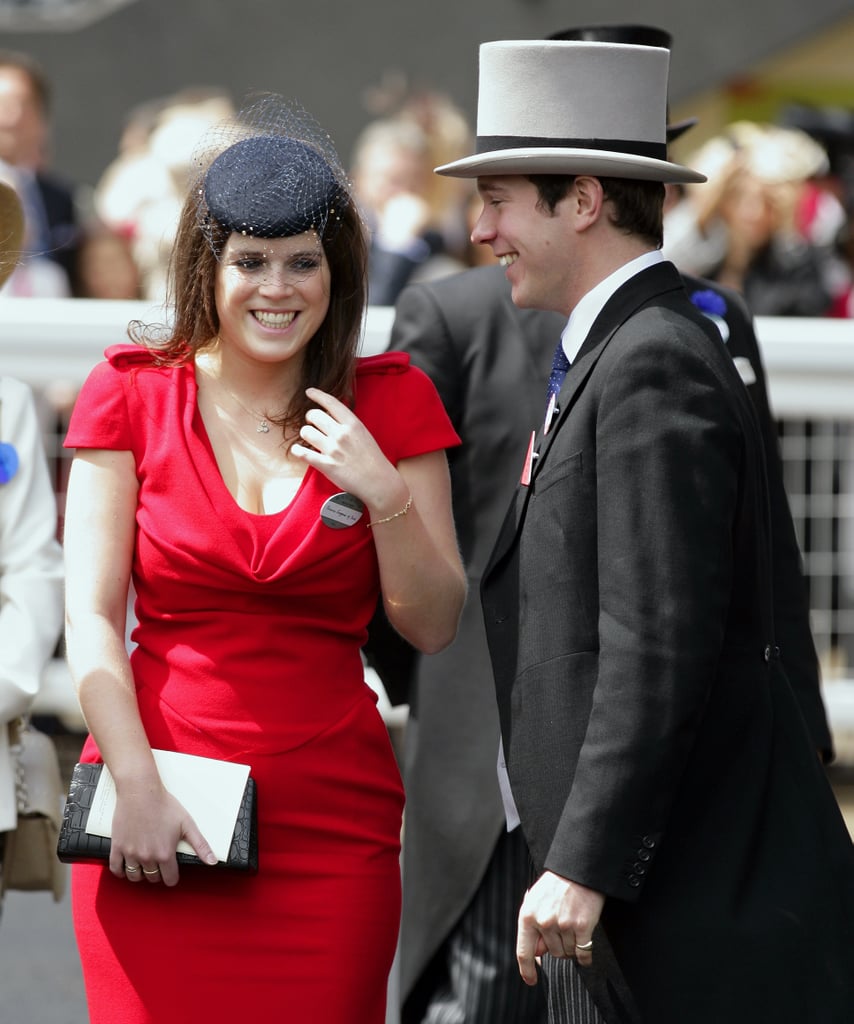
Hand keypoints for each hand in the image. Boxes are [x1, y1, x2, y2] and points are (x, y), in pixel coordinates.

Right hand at [109, 783, 216, 886]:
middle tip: (159, 863)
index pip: (169, 879)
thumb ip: (200, 845)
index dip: (172, 877)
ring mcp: (131, 853)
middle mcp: (147, 857)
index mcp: (165, 853)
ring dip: (140, 874)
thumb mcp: (187, 824)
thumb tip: (213, 861)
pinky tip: (126, 867)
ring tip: (145, 865)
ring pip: (135, 876)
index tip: (171, 871)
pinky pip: (116, 869)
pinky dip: (121, 872)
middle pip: (153, 878)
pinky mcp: (117, 847)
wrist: (140, 792)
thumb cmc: (164, 805)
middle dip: (158, 874)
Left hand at [292, 388, 402, 512]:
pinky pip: (303, 453)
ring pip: (306, 432)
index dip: (317, 395)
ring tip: (310, 439)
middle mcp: (342, 434)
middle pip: (314, 415)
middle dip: (310, 418)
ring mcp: (333, 450)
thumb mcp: (364, 435)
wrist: (379, 483)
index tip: (309, 392)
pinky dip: (297, 450)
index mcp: (353, 424)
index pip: (331, 403)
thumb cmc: (373, 459)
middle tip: (313, 424)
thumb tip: (333, 413)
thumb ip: (349, 424)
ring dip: (305, 434)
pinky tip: (298, 450)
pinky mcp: (326, 465)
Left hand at [516, 871, 605, 984]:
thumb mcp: (535, 901)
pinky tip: (586, 952)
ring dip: (572, 947)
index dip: (527, 970)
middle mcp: (543, 922)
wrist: (578, 869)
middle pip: (552, 953)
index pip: (523, 951)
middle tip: (563, 927)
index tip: (531, 981)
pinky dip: (585, 957)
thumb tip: (537, 954)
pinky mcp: (582, 926)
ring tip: (574, 926)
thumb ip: (533, 926)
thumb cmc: (555, 885)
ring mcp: (563, 925)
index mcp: (527, 915)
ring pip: (567, 953)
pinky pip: (583, 953)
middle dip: (558, 946)